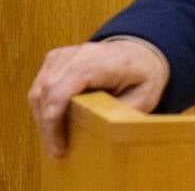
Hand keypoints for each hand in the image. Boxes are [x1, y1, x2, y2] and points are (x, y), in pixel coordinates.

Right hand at [28, 39, 168, 158]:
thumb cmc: (143, 74)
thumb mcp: (146, 96)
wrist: (140, 52)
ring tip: (57, 140)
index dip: (53, 122)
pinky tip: (55, 123)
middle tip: (57, 150)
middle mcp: (79, 53)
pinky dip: (43, 107)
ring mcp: (64, 54)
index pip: (61, 91)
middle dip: (47, 127)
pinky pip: (40, 86)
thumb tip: (103, 131)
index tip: (59, 148)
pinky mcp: (56, 59)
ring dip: (43, 119)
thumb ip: (123, 112)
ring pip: (38, 90)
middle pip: (46, 92)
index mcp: (102, 61)